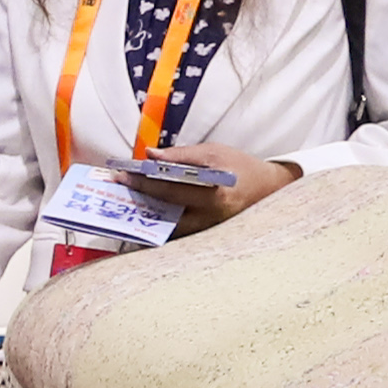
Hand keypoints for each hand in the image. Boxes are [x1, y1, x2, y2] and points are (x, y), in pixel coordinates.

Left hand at [117, 141, 298, 228]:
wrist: (269, 189)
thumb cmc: (240, 167)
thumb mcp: (214, 152)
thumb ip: (181, 155)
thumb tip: (150, 155)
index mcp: (214, 193)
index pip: (170, 187)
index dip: (144, 181)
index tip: (122, 175)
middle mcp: (210, 216)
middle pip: (165, 209)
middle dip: (139, 197)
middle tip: (118, 188)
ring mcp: (208, 229)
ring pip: (168, 225)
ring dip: (146, 212)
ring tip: (127, 199)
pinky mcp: (206, 234)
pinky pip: (178, 230)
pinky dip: (160, 221)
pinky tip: (145, 210)